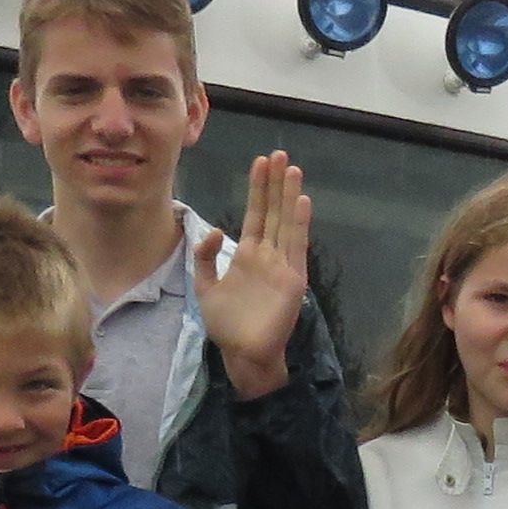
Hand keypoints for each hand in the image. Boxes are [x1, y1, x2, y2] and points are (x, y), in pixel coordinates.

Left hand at [194, 152, 314, 398]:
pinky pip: (296, 247)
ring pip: (286, 223)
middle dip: (275, 183)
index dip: (257, 188)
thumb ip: (205, 257)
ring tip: (292, 169)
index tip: (260, 161)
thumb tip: (214, 231)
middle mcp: (268, 255)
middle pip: (273, 211)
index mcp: (248, 255)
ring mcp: (282, 266)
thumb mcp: (205, 287)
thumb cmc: (227, 325)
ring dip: (289, 196)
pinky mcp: (293, 280)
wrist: (242, 354)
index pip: (256, 213)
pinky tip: (302, 202)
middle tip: (279, 154)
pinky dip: (299, 224)